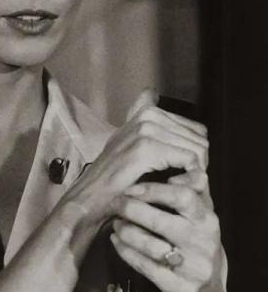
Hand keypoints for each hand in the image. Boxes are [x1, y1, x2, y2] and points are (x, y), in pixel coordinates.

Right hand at [65, 89, 208, 220]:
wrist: (91, 197)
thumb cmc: (114, 175)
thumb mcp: (127, 139)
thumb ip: (142, 118)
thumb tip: (154, 94)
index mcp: (146, 111)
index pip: (196, 127)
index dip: (193, 148)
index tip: (181, 164)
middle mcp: (146, 115)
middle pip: (200, 138)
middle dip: (197, 161)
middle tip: (179, 179)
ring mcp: (145, 130)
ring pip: (198, 148)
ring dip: (194, 170)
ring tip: (176, 183)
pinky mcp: (146, 148)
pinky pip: (189, 160)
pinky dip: (189, 177)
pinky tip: (173, 186)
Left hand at [110, 177, 224, 291]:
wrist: (205, 289)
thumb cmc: (193, 239)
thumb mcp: (197, 214)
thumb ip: (188, 188)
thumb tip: (168, 156)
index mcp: (207, 219)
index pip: (183, 196)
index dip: (154, 190)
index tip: (132, 186)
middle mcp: (204, 243)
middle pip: (163, 222)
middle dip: (134, 210)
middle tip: (116, 202)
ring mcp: (194, 267)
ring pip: (152, 247)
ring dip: (127, 232)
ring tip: (115, 222)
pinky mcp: (181, 288)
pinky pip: (146, 267)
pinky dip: (126, 252)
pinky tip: (116, 240)